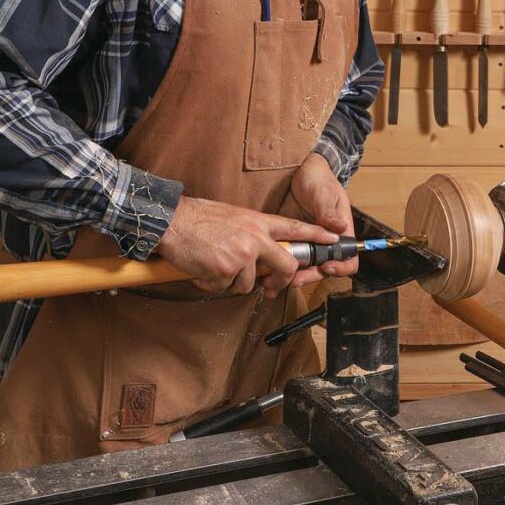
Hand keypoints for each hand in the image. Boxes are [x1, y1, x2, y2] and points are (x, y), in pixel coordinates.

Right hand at [156, 195, 337, 296]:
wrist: (170, 221)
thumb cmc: (197, 218)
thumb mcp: (232, 216)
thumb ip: (251, 232)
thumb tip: (260, 251)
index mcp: (257, 222)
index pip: (295, 228)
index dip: (316, 234)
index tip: (334, 239)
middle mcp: (255, 239)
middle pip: (286, 265)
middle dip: (280, 280)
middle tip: (270, 285)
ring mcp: (242, 256)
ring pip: (249, 284)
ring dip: (231, 282)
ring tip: (214, 266)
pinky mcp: (226, 271)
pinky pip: (225, 288)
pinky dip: (212, 284)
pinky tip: (202, 270)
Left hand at [280, 152, 356, 286]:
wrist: (302, 173)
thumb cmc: (319, 180)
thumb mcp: (323, 194)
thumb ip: (328, 212)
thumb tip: (340, 227)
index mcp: (341, 233)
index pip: (349, 259)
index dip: (341, 267)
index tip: (327, 267)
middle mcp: (326, 243)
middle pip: (324, 269)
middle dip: (310, 276)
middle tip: (294, 279)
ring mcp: (309, 244)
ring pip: (305, 269)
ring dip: (293, 277)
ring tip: (276, 282)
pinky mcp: (292, 242)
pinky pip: (289, 259)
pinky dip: (279, 268)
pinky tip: (266, 274)